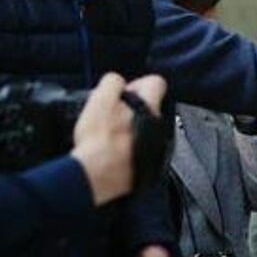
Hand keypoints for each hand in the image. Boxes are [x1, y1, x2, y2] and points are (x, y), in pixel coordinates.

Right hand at [73, 73, 165, 205]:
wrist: (98, 175)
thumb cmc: (99, 141)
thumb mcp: (100, 100)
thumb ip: (112, 84)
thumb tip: (116, 81)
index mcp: (149, 108)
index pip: (156, 83)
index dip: (138, 83)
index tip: (125, 90)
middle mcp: (158, 127)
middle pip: (149, 107)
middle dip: (132, 106)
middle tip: (112, 110)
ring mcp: (155, 147)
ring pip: (145, 128)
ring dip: (130, 126)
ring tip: (109, 132)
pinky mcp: (147, 164)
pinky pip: (140, 148)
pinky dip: (129, 146)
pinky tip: (113, 149)